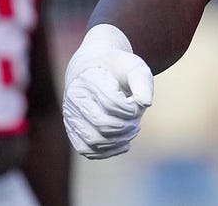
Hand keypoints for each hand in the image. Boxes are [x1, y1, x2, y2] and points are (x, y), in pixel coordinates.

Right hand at [62, 24, 153, 158]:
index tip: (138, 103)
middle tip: (137, 120)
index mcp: (87, 80)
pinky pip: (88, 151)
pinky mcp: (73, 131)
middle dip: (127, 125)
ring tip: (132, 130)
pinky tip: (123, 143)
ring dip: (120, 140)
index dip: (131, 108)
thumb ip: (142, 80)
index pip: (112, 103)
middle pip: (103, 124)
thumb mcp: (133, 65)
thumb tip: (146, 103)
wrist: (95, 71)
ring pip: (95, 140)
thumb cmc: (117, 69)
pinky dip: (108, 151)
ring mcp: (71, 117)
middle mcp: (74, 99)